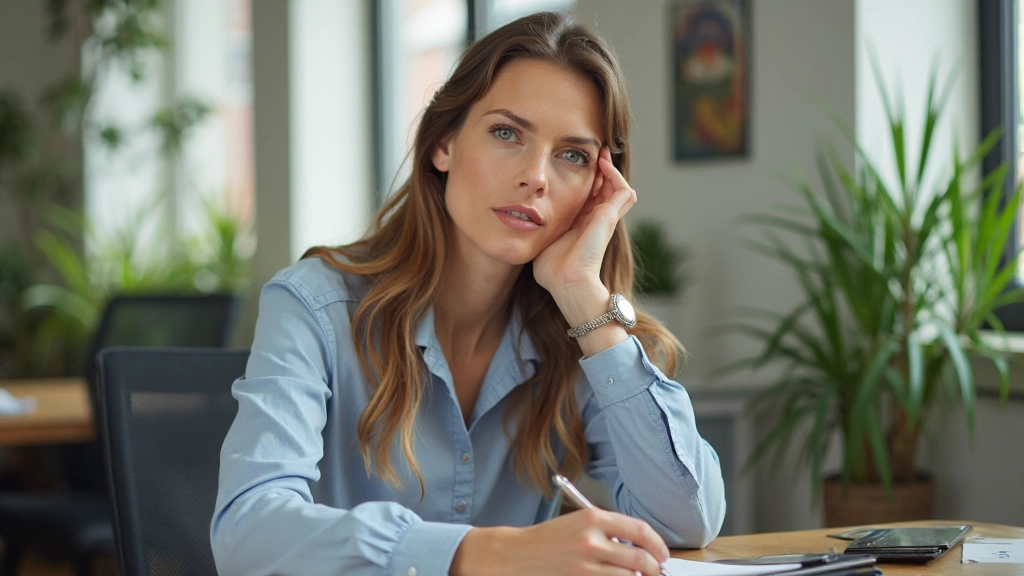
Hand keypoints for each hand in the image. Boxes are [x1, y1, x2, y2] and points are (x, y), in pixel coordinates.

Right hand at [450, 508, 669, 575]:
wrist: (516, 554)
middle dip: (654, 569)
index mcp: (594, 518)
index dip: (658, 545)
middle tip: (656, 571)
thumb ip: (609, 531)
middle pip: (641, 559)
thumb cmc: (548, 539)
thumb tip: (640, 547)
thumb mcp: (578, 523)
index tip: (663, 554)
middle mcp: (592, 541)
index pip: (640, 531)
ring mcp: (586, 566)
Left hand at [532, 147, 637, 296]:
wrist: (566, 280)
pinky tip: (602, 165)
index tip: (576, 162)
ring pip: (617, 186)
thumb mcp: (544, 237)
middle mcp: (597, 219)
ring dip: (610, 168)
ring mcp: (607, 217)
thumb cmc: (552, 267)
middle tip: (593, 151)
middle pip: (606, 187)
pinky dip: (615, 175)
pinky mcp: (610, 217)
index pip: (590, 194)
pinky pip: (623, 190)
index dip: (587, 178)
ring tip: (600, 154)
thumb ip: (540, 225)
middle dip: (600, 168)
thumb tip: (520, 215)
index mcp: (584, 223)